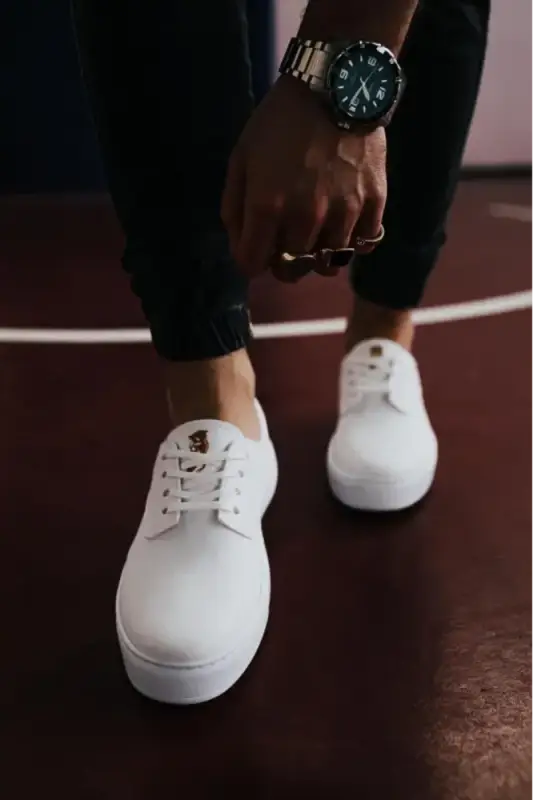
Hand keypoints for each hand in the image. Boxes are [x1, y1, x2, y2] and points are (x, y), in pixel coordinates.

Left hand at [221, 75, 386, 281]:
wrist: (334, 86)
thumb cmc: (279, 122)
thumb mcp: (241, 158)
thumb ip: (234, 208)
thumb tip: (240, 247)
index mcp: (267, 208)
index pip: (251, 265)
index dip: (249, 259)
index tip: (255, 246)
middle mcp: (305, 220)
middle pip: (291, 271)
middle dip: (283, 261)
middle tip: (285, 241)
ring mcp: (343, 215)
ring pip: (328, 264)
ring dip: (318, 255)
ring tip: (317, 234)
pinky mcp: (373, 205)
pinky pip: (363, 245)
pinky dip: (353, 242)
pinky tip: (345, 225)